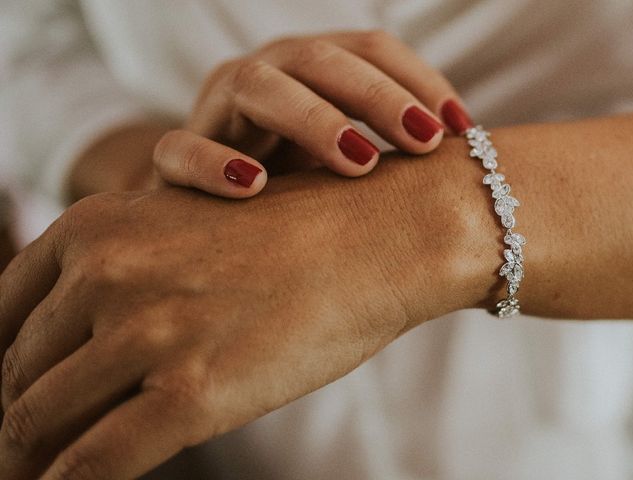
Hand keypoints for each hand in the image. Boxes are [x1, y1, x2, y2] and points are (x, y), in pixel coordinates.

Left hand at [0, 153, 473, 478]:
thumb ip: (122, 281)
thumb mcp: (185, 234)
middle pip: (18, 371)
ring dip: (25, 461)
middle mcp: (108, 274)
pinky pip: (94, 463)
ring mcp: (148, 332)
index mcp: (96, 229)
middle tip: (15, 453)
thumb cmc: (293, 234)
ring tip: (27, 478)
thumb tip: (74, 353)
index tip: (3, 398)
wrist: (378, 234)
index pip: (1, 315)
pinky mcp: (192, 393)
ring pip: (39, 421)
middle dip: (12, 419)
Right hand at [69, 31, 472, 200]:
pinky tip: (253, 186)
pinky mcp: (174, 159)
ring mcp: (215, 110)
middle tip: (425, 140)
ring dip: (312, 118)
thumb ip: (391, 156)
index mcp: (309, 72)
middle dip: (376, 95)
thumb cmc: (297, 191)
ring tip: (359, 161)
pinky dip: (214, 163)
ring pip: (256, 85)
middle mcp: (264, 76)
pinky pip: (180, 149)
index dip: (418, 80)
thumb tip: (470, 165)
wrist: (213, 215)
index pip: (368, 49)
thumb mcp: (346, 167)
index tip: (462, 129)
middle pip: (319, 59)